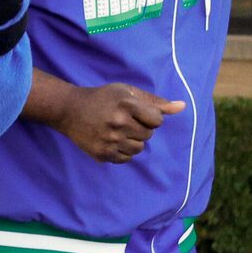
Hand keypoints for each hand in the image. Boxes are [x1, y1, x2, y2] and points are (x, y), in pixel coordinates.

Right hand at [58, 82, 184, 163]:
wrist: (69, 110)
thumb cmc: (102, 98)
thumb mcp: (127, 93)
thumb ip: (155, 101)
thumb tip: (182, 107)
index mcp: (126, 105)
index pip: (157, 120)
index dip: (150, 117)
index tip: (137, 113)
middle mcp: (118, 123)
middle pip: (148, 135)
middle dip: (141, 129)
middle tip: (125, 122)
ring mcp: (109, 140)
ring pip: (138, 148)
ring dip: (133, 141)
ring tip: (119, 132)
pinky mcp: (101, 153)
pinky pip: (125, 159)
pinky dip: (123, 152)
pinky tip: (112, 141)